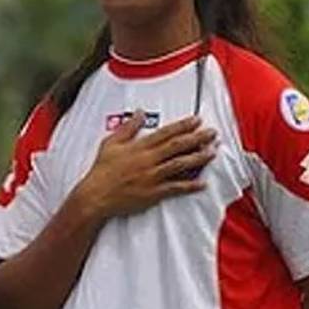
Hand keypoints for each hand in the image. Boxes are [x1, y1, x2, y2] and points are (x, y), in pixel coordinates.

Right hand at [73, 112, 216, 220]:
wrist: (95, 196)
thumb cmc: (102, 170)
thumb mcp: (111, 143)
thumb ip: (128, 128)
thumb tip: (139, 112)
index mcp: (139, 147)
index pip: (166, 133)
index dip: (183, 126)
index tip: (197, 120)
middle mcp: (148, 160)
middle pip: (177, 146)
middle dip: (197, 138)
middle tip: (213, 133)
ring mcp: (152, 177)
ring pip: (180, 165)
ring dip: (198, 158)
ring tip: (212, 152)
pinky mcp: (153, 194)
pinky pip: (175, 188)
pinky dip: (190, 186)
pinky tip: (202, 183)